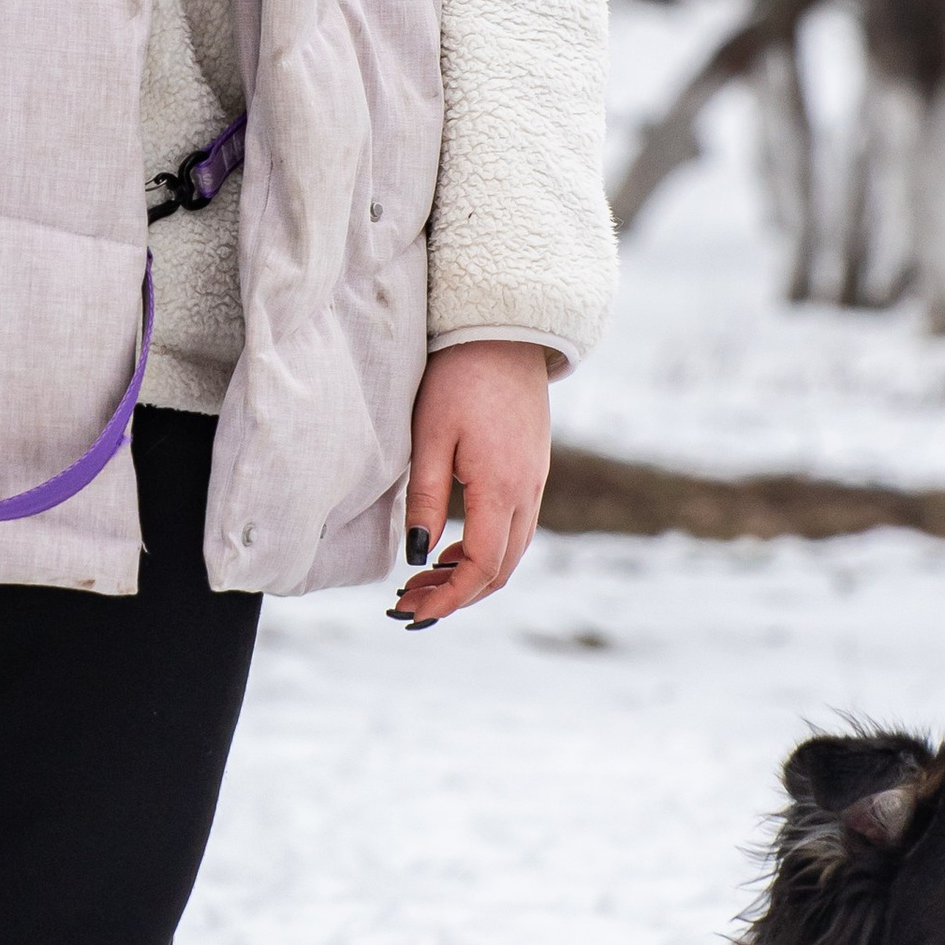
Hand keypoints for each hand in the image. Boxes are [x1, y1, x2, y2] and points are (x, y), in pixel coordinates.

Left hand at [389, 340, 551, 630]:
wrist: (504, 333)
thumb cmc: (458, 378)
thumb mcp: (430, 437)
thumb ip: (427, 499)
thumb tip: (418, 555)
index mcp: (502, 489)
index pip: (481, 568)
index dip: (447, 598)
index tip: (411, 612)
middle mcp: (528, 493)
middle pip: (500, 571)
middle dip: (456, 596)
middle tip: (408, 604)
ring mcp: (536, 482)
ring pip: (511, 553)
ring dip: (470, 576)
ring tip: (423, 581)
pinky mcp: (533, 471)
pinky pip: (515, 529)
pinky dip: (485, 552)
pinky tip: (451, 548)